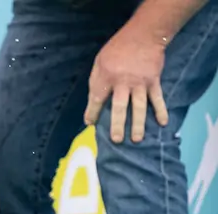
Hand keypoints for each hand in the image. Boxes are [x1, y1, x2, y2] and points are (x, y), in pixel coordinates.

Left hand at [84, 25, 167, 142]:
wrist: (143, 35)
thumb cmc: (117, 49)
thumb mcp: (99, 62)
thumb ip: (95, 81)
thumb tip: (93, 101)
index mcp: (106, 76)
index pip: (97, 98)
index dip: (92, 112)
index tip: (90, 123)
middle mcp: (123, 82)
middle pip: (120, 107)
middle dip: (118, 124)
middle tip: (117, 139)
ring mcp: (140, 82)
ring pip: (139, 106)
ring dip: (138, 124)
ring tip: (137, 139)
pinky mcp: (154, 81)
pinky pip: (157, 98)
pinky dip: (161, 110)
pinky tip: (163, 123)